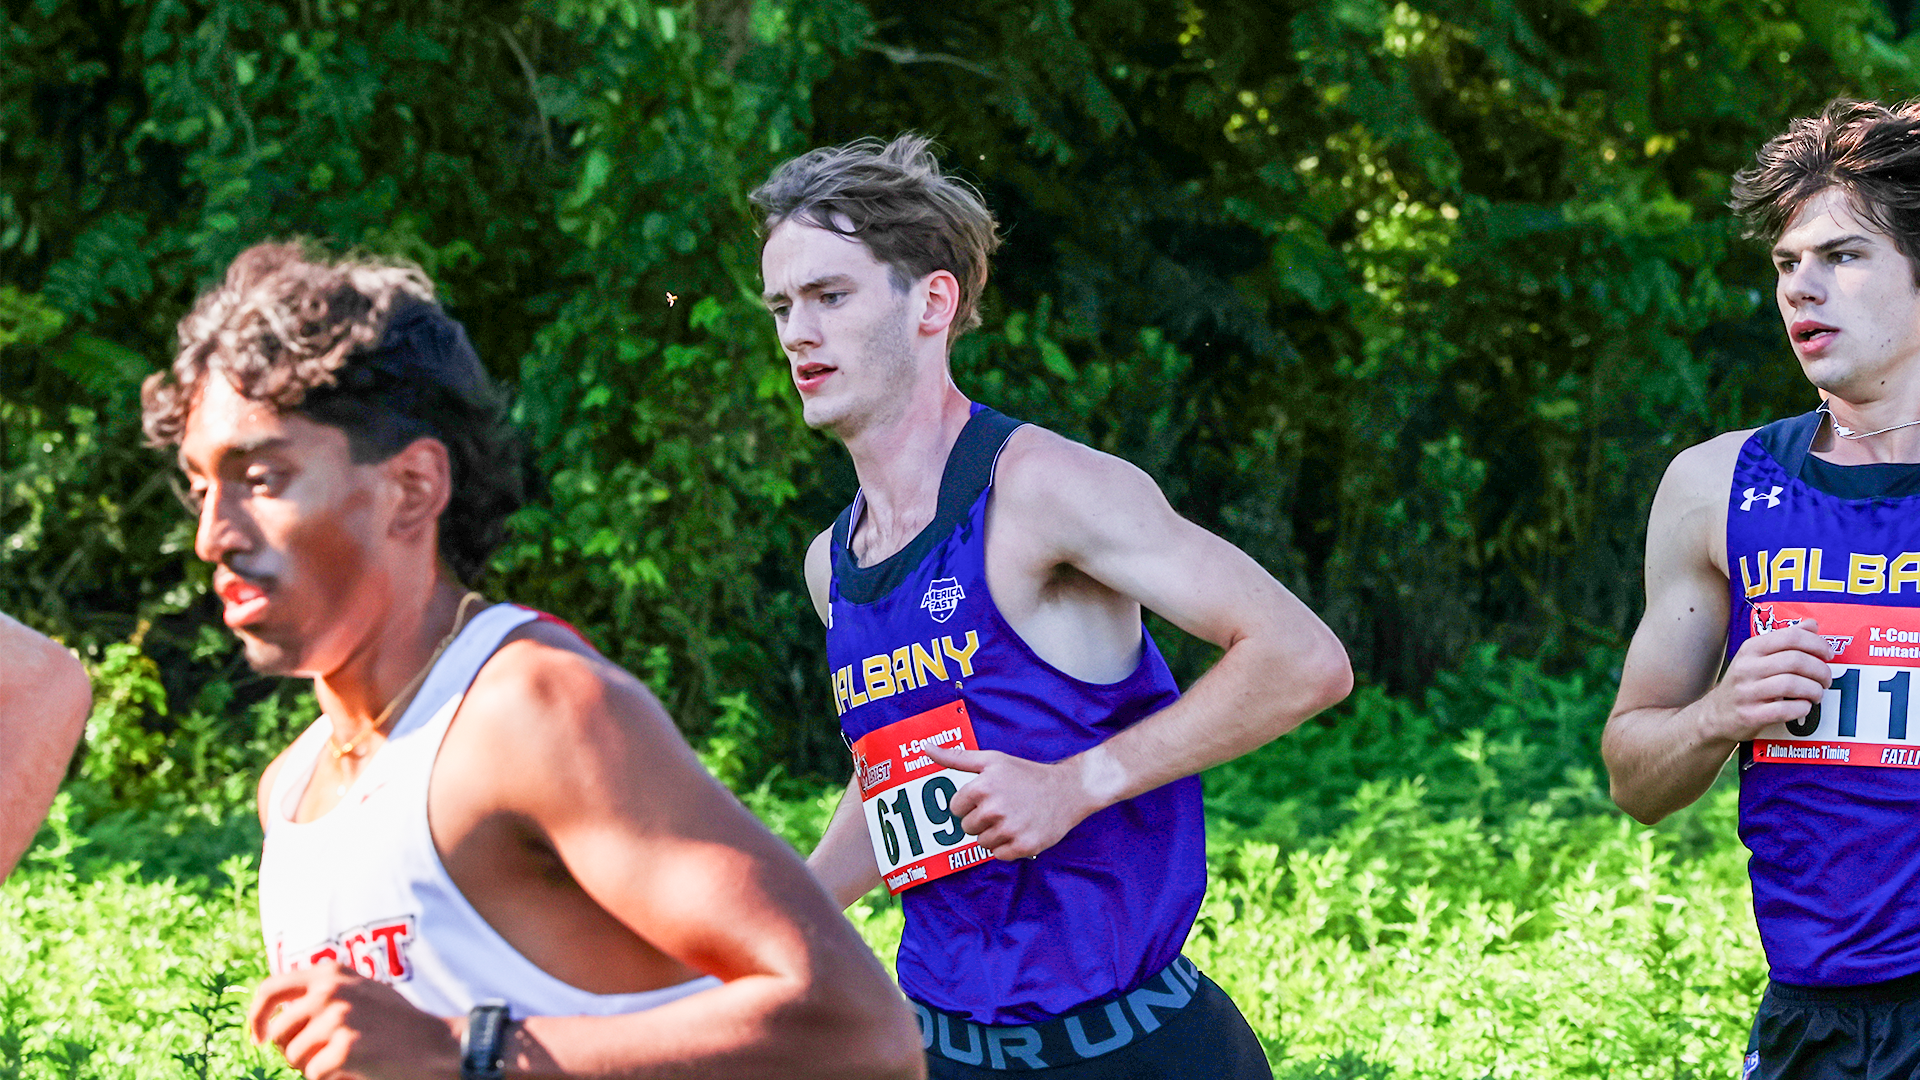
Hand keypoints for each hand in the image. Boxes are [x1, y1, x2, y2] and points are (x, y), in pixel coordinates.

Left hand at [247, 963, 461, 1079]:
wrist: (435, 1044)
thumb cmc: (396, 1023)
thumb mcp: (361, 990)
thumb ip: (323, 991)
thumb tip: (273, 1012)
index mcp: (330, 972)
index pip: (269, 990)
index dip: (256, 1017)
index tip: (257, 1038)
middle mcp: (329, 990)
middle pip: (278, 1033)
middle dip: (293, 1051)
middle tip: (323, 1055)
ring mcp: (337, 1019)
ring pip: (293, 1057)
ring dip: (313, 1066)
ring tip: (346, 1059)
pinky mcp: (344, 1049)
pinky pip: (313, 1074)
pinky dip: (331, 1078)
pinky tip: (356, 1069)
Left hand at [922, 743, 1101, 859]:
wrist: (1066, 790)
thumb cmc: (1025, 774)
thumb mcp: (992, 760)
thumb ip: (956, 757)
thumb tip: (925, 747)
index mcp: (982, 786)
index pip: (955, 808)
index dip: (969, 804)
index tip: (987, 797)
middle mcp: (994, 808)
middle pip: (966, 827)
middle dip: (980, 820)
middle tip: (1003, 807)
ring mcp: (1010, 829)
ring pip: (981, 843)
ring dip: (994, 834)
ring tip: (1013, 818)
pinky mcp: (1024, 846)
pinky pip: (998, 855)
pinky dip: (1007, 846)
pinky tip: (1020, 830)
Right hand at [1704, 617, 1833, 743]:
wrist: (1717, 713)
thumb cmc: (1745, 683)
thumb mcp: (1758, 656)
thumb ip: (1785, 640)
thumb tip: (1811, 625)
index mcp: (1751, 648)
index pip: (1791, 637)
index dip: (1817, 644)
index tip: (1828, 654)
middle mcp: (1747, 667)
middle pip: (1795, 661)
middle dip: (1820, 670)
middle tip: (1826, 679)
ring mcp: (1746, 691)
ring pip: (1792, 684)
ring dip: (1814, 690)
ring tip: (1816, 694)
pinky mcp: (1749, 714)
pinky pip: (1784, 710)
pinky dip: (1801, 708)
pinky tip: (1803, 707)